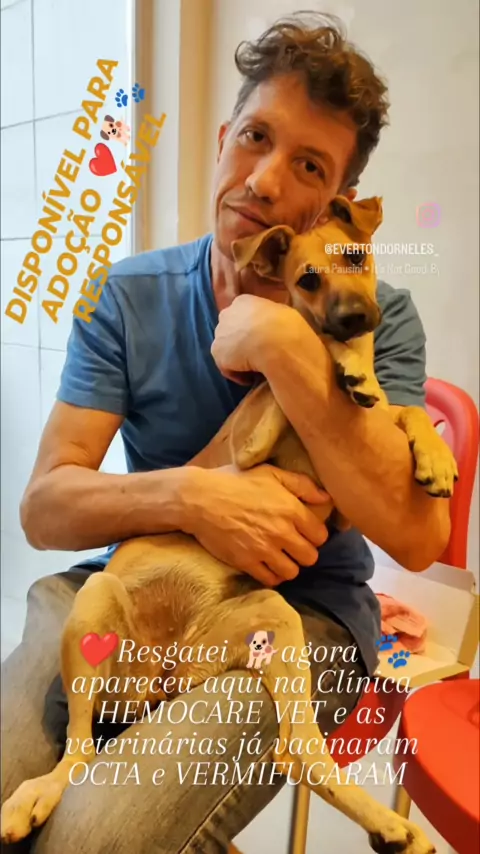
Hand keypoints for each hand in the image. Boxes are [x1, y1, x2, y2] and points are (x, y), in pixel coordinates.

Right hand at [180, 464, 330, 585]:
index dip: (314, 535)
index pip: (320, 535)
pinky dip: (271, 575)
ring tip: (280, 558)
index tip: (305, 533)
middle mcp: (281, 531)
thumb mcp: (271, 473)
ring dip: (288, 566)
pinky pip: (270, 580)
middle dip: (304, 552)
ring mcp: (264, 549)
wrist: (200, 499)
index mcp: (290, 509)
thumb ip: (302, 485)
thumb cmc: (235, 482)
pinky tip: (266, 565)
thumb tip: (327, 499)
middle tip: (293, 547)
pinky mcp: (247, 562)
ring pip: (292, 572)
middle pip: (310, 557)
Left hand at [211, 295, 303, 383]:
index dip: (250, 327)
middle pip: (229, 329)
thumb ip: (269, 317)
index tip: (261, 338)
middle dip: (239, 340)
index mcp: (243, 301)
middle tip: (255, 353)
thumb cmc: (285, 326)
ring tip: (254, 367)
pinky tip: (251, 377)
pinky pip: (227, 366)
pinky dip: (237, 373)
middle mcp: (226, 314)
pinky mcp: (216, 352)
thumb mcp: (282, 313)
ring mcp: (219, 333)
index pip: (241, 313)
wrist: (276, 342)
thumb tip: (270, 325)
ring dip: (237, 357)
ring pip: (226, 348)